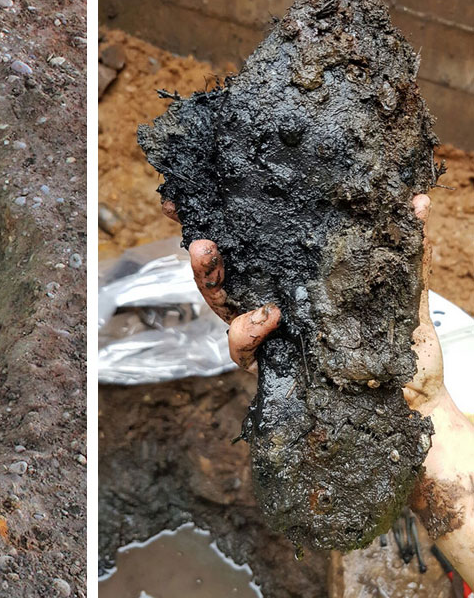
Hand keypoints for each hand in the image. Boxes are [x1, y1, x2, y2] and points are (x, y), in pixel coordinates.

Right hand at [164, 194, 442, 407]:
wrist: (407, 399)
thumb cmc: (399, 344)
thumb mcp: (400, 288)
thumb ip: (401, 247)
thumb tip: (418, 200)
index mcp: (292, 279)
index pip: (248, 247)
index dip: (216, 224)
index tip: (180, 201)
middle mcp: (270, 302)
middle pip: (222, 273)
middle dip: (200, 247)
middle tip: (194, 227)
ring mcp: (263, 335)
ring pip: (221, 305)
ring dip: (207, 278)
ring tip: (206, 253)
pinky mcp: (264, 365)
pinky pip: (241, 347)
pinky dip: (247, 330)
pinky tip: (267, 315)